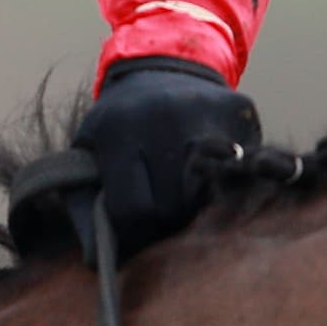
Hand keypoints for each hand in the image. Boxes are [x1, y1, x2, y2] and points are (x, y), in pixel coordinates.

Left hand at [71, 57, 259, 253]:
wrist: (163, 65)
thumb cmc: (120, 122)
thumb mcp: (89, 153)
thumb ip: (85, 207)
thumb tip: (94, 260)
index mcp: (118, 131)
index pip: (134, 208)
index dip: (134, 230)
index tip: (135, 230)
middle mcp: (163, 118)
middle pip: (173, 206)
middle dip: (165, 218)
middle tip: (160, 209)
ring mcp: (206, 113)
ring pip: (209, 193)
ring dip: (196, 202)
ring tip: (183, 190)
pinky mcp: (240, 112)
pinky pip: (241, 169)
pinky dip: (228, 178)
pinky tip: (213, 169)